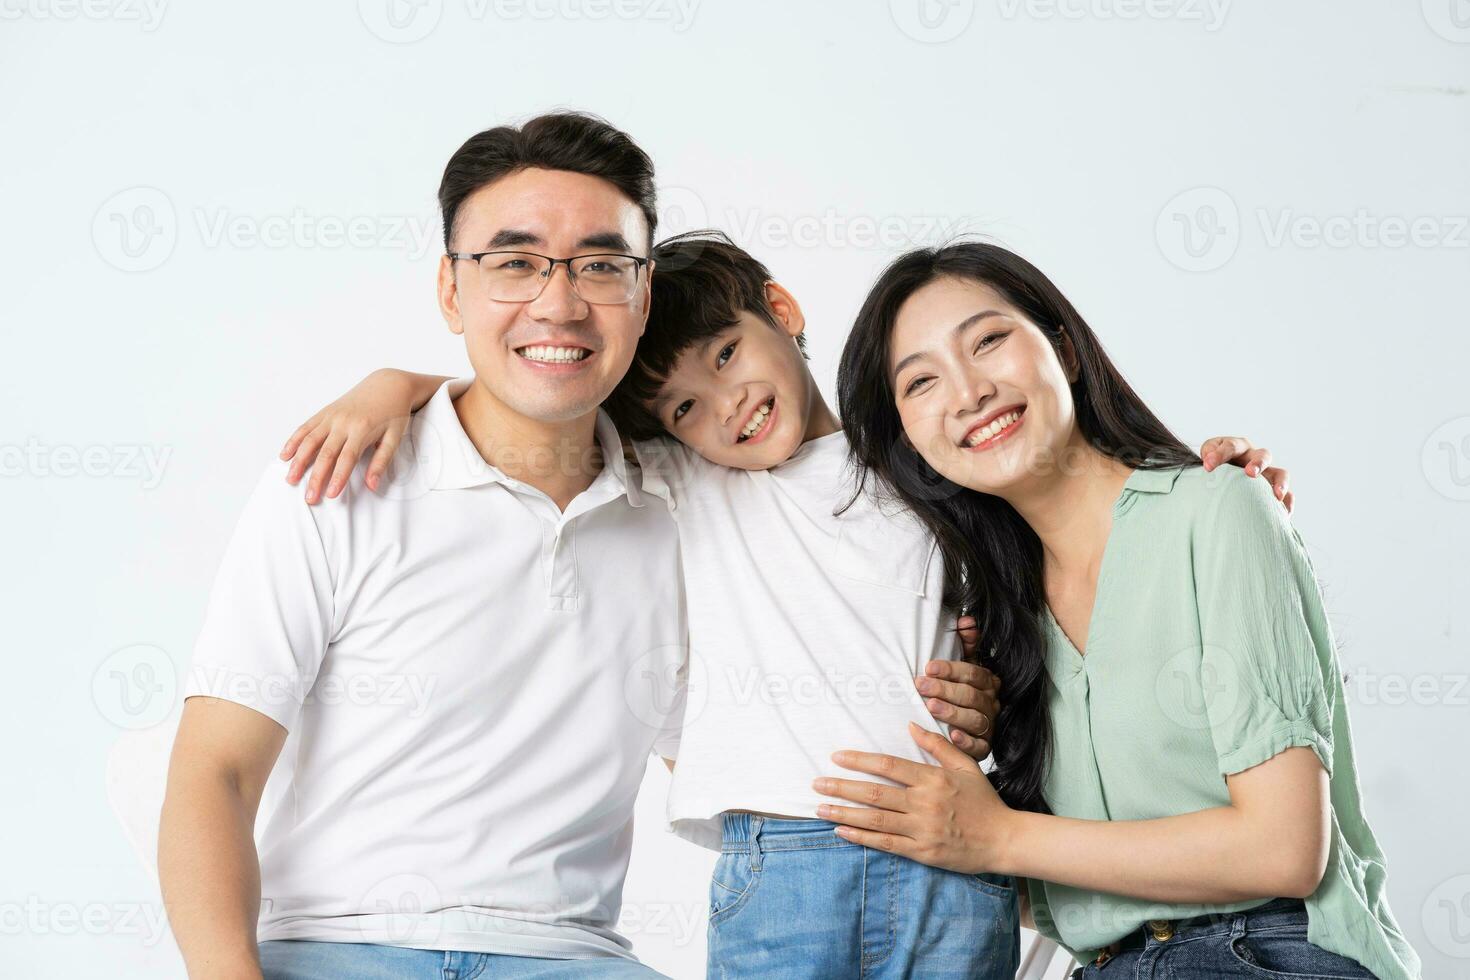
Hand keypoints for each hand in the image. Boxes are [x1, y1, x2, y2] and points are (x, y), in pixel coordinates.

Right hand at [279, 369, 423, 503]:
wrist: (388, 385)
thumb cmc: (393, 413)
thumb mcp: (395, 437)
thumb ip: (382, 461)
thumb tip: (372, 485)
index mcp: (362, 429)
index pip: (347, 458)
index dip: (338, 477)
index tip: (330, 495)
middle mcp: (343, 422)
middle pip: (325, 453)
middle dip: (316, 477)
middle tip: (309, 497)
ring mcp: (331, 416)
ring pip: (310, 440)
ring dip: (298, 461)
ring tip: (290, 479)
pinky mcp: (325, 412)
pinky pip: (306, 427)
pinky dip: (294, 440)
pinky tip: (285, 455)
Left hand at [814, 722, 1013, 873]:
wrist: (1003, 839)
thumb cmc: (983, 800)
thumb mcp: (965, 765)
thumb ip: (937, 745)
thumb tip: (910, 724)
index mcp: (932, 779)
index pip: (888, 766)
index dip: (860, 761)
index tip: (836, 757)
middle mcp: (924, 803)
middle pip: (875, 793)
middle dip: (842, 787)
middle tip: (816, 783)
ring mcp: (922, 829)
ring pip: (875, 820)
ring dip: (844, 813)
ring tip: (820, 808)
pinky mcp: (922, 852)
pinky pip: (885, 843)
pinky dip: (861, 837)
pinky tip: (842, 831)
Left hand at [917, 615, 999, 759]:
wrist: (964, 726)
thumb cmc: (960, 691)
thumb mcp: (964, 665)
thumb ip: (967, 643)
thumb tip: (966, 619)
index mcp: (987, 682)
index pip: (973, 673)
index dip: (951, 669)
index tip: (928, 667)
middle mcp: (991, 704)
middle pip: (972, 696)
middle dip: (945, 690)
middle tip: (921, 686)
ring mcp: (989, 727)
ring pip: (975, 720)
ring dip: (953, 713)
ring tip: (931, 707)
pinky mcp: (984, 748)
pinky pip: (980, 747)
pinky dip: (967, 742)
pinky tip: (952, 736)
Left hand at [1199, 436, 1292, 511]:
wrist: (1220, 473)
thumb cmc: (1212, 464)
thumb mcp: (1207, 456)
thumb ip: (1207, 455)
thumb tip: (1208, 463)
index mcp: (1237, 446)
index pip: (1231, 446)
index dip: (1219, 455)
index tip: (1207, 467)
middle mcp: (1255, 457)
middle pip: (1263, 455)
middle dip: (1258, 463)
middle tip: (1251, 473)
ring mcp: (1267, 472)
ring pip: (1281, 474)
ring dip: (1280, 483)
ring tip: (1276, 496)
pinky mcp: (1272, 487)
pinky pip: (1287, 494)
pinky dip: (1286, 503)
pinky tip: (1283, 514)